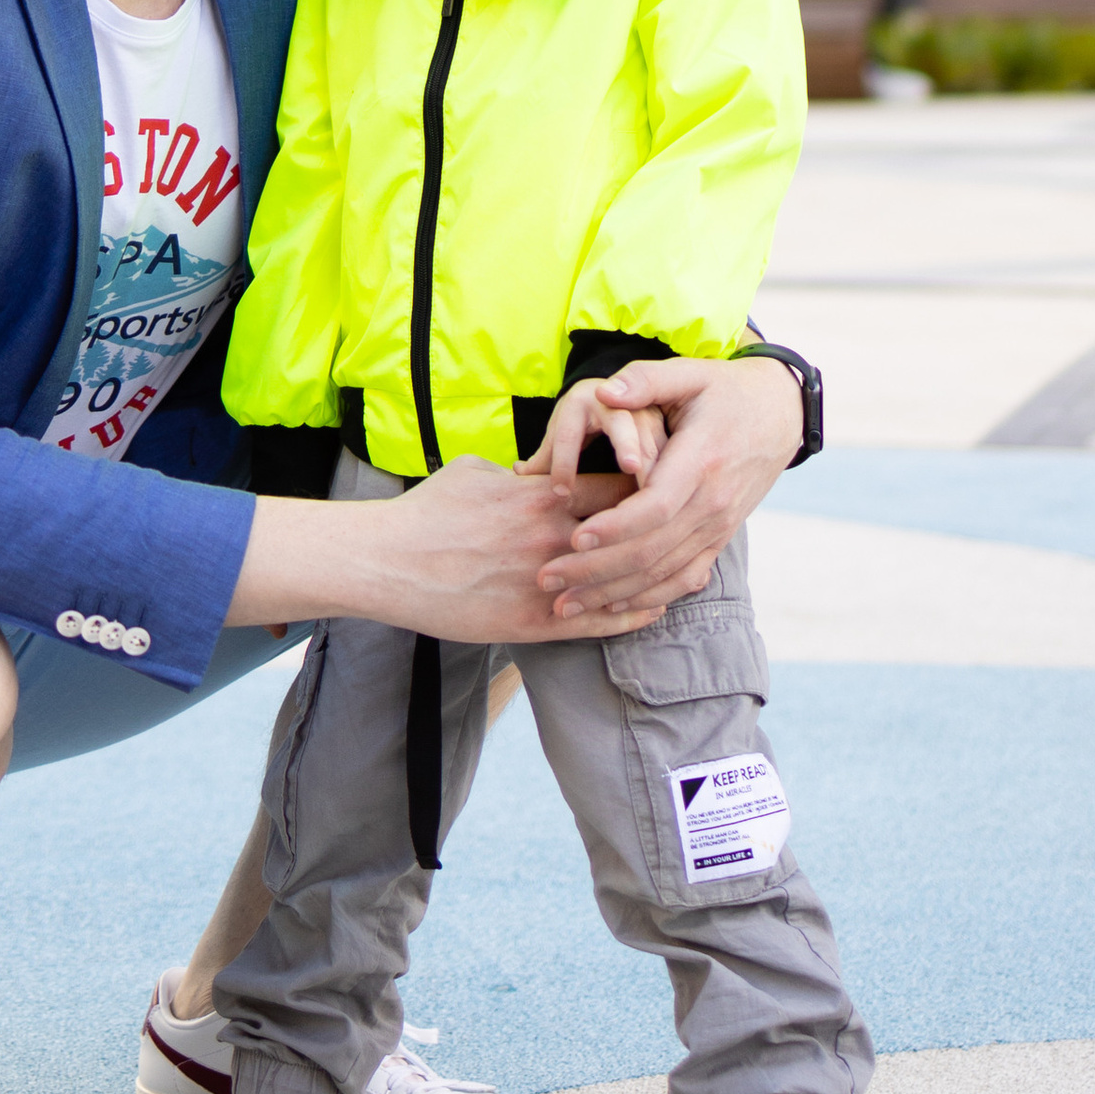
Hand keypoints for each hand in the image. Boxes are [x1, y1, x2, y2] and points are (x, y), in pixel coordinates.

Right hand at [232, 458, 671, 645]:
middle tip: (705, 523)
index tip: (677, 480)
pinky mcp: (533, 623)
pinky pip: (598, 622)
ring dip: (664, 577)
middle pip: (633, 531)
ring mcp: (547, 583)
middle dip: (670, 527)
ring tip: (697, 572)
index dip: (654, 481)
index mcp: (544, 496)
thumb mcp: (477, 471)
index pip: (619, 482)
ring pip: (625, 581)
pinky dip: (632, 615)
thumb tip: (538, 470)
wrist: (389, 562)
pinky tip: (654, 609)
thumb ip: (520, 473)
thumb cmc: (428, 511)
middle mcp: (554, 538)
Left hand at [534, 358, 806, 622]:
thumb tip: (605, 391)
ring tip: (565, 605)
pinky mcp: (719, 538)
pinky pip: (684, 578)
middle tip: (547, 577)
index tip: (574, 539)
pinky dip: (648, 597)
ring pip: (663, 573)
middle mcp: (713, 503)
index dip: (615, 527)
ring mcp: (718, 526)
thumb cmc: (726, 391)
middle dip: (596, 570)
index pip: (657, 506)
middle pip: (652, 550)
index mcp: (702, 461)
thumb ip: (645, 380)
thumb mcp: (690, 372)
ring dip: (612, 593)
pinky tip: (611, 607)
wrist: (781, 415)